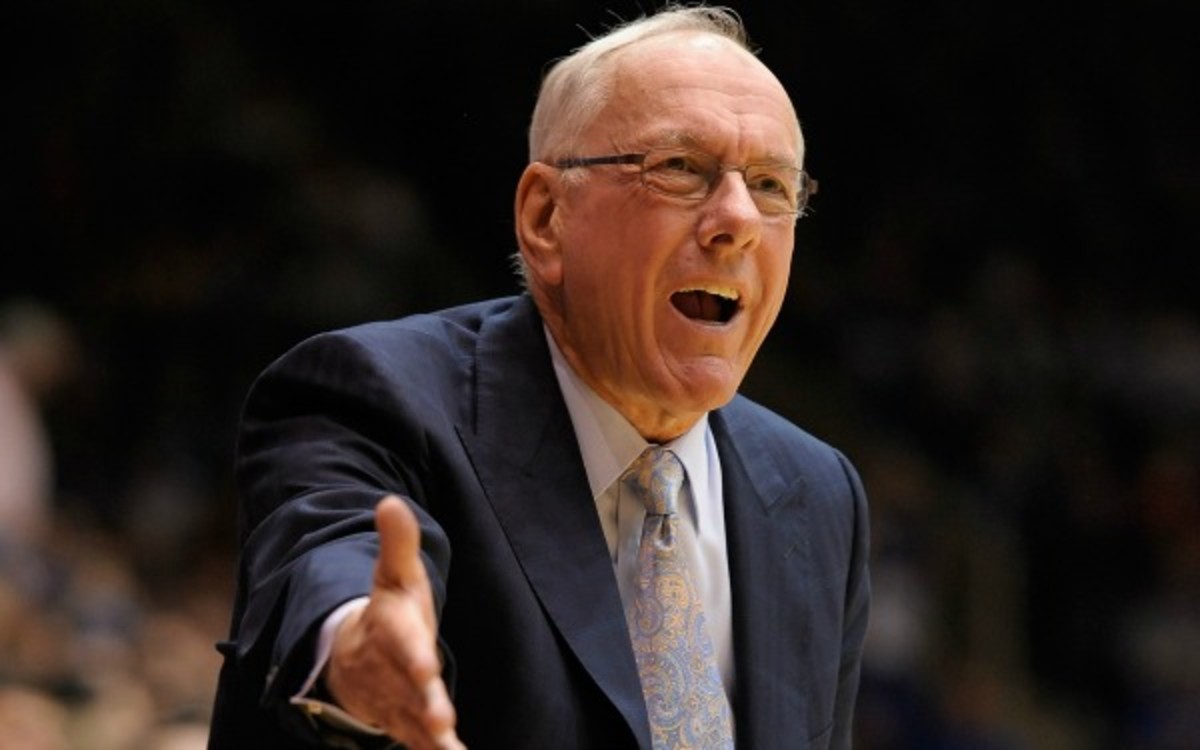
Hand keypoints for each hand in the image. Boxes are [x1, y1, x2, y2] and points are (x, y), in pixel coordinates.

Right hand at [326, 496, 464, 749]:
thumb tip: (390, 501)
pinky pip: (419, 740)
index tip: (428, 665)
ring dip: (428, 734)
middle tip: (440, 719)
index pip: (401, 639)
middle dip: (422, 702)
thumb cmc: (388, 610)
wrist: (354, 653)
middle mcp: (390, 668)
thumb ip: (397, 542)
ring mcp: (394, 697)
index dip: (413, 652)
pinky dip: (436, 749)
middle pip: (408, 686)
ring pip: (411, 719)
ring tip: (449, 746)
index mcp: (391, 628)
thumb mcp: (395, 574)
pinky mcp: (403, 720)